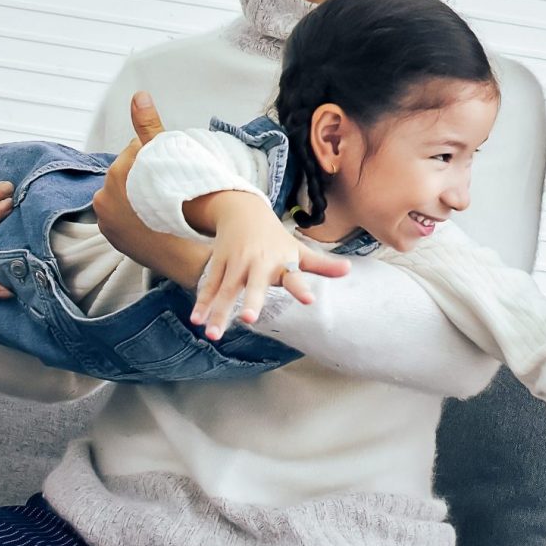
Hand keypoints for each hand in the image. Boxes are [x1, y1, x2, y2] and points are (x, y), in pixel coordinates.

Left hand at [92, 92, 172, 263]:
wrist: (188, 249)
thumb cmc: (182, 201)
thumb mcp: (166, 157)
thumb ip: (148, 126)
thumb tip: (138, 95)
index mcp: (116, 172)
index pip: (136, 151)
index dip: (156, 158)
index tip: (171, 172)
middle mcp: (103, 195)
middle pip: (128, 174)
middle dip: (144, 177)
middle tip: (169, 189)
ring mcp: (106, 219)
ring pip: (125, 195)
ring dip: (138, 196)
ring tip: (162, 204)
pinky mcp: (112, 237)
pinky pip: (122, 216)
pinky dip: (134, 215)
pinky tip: (152, 219)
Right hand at [186, 191, 348, 334]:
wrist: (244, 210)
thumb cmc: (276, 239)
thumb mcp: (298, 250)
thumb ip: (321, 265)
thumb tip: (349, 270)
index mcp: (281, 262)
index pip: (294, 276)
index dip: (300, 288)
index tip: (308, 299)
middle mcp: (258, 263)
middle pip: (253, 285)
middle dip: (250, 300)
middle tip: (248, 319)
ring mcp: (236, 263)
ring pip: (225, 290)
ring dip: (218, 311)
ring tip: (213, 335)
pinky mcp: (218, 263)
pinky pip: (209, 286)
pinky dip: (202, 303)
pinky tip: (196, 320)